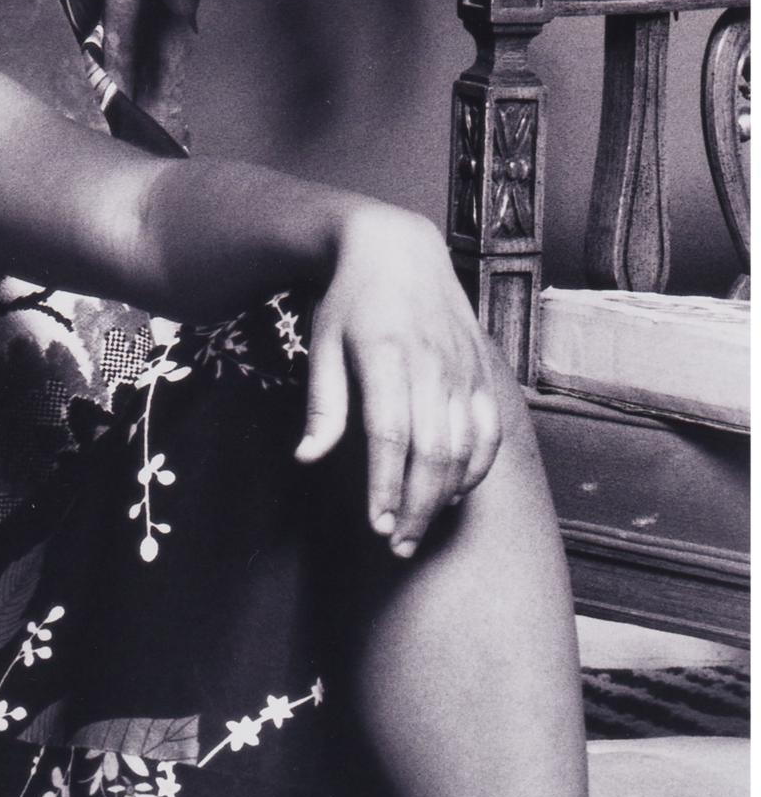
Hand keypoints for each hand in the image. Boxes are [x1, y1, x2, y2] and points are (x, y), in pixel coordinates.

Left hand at [297, 206, 507, 554]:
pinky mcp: (481, 373)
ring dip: (445, 495)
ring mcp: (462, 370)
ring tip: (418, 528)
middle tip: (396, 544)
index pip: (391, 435)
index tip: (374, 525)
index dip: (385, 485)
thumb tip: (307, 458)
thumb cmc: (350, 303)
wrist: (399, 252)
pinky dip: (476, 469)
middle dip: (416, 505)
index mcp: (385, 357)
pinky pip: (489, 431)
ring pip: (466, 447)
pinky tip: (452, 493)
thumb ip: (323, 405)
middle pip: (433, 451)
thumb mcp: (321, 345)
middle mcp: (431, 365)